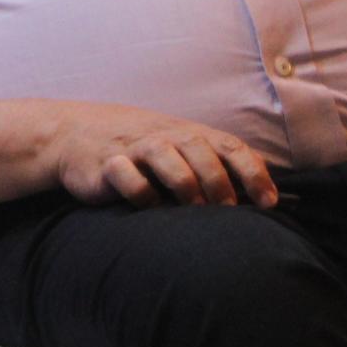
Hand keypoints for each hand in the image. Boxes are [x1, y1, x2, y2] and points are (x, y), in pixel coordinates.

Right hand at [44, 102, 279, 207]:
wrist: (76, 134)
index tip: (270, 203)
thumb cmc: (141, 149)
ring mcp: (135, 148)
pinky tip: (147, 206)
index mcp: (189, 134)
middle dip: (219, 182)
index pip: (230, 146)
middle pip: (200, 150)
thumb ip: (218, 165)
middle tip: (228, 212)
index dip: (253, 173)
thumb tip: (267, 196)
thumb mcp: (180, 148)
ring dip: (185, 185)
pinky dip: (140, 192)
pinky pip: (126, 175)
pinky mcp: (106, 164)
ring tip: (194, 210)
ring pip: (165, 157)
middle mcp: (165, 137)